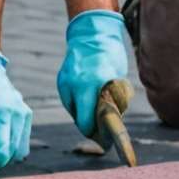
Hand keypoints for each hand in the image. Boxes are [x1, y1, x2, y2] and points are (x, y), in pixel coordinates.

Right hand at [56, 10, 130, 137]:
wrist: (91, 32)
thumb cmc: (111, 56)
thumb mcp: (118, 78)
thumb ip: (112, 100)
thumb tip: (111, 124)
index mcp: (96, 83)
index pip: (94, 120)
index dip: (101, 136)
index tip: (108, 145)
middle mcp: (78, 84)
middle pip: (82, 122)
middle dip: (92, 130)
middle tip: (102, 135)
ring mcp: (67, 83)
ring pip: (74, 113)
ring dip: (84, 117)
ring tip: (96, 113)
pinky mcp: (61, 81)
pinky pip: (69, 102)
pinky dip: (78, 105)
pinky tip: (87, 100)